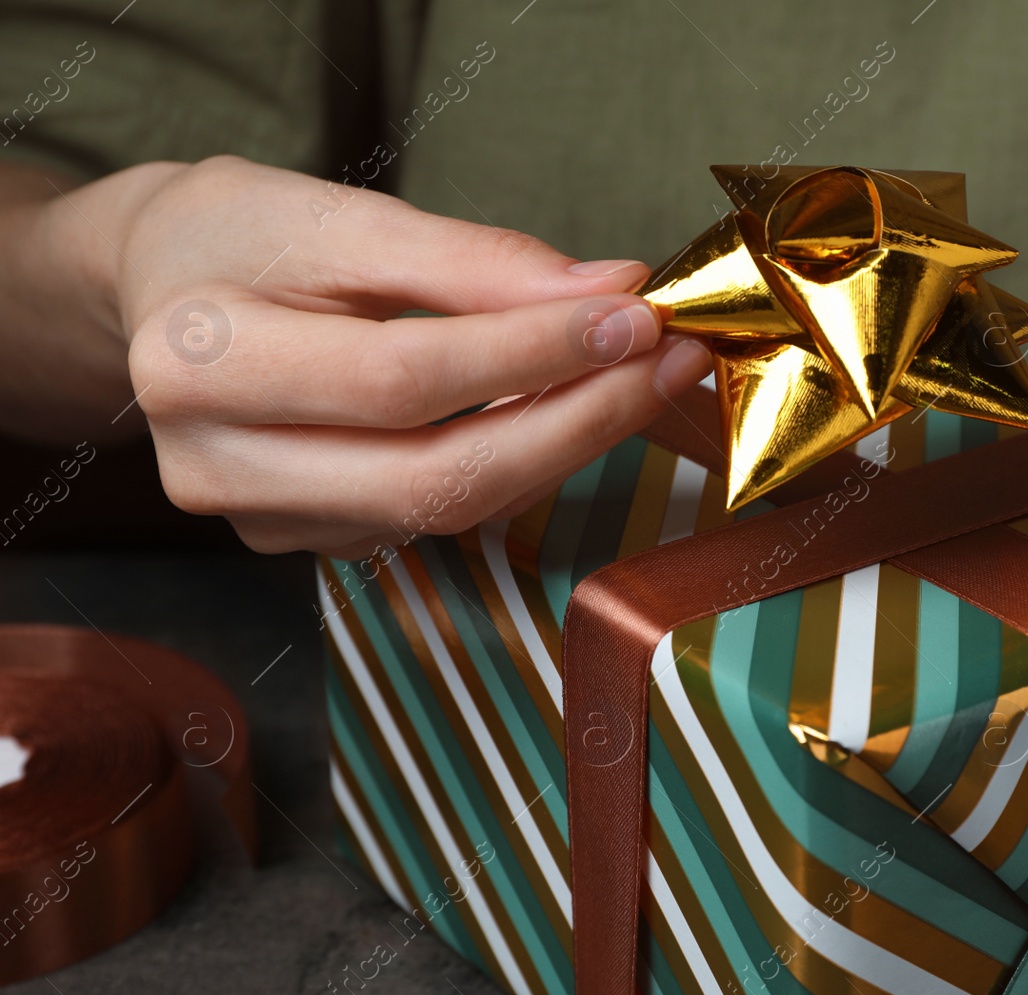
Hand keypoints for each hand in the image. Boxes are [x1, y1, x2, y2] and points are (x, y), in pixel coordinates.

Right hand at [6, 155, 709, 554]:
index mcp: (201, 361)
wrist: (157, 293)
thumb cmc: (239, 238)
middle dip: (574, 424)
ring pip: (445, 511)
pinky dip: (513, 469)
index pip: (403, 377)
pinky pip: (432, 519)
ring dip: (560, 449)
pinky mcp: (301, 540)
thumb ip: (475, 263)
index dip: (533, 354)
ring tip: (638, 380)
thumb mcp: (342, 217)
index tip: (635, 317)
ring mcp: (257, 519)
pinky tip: (562, 414)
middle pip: (433, 476)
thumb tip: (610, 295)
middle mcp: (215, 463)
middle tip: (667, 364)